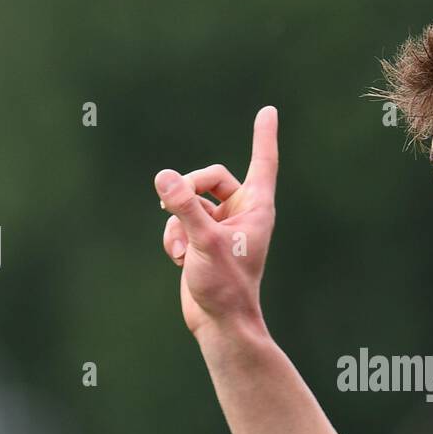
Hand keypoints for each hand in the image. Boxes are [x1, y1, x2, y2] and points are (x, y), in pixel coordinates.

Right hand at [155, 105, 278, 338]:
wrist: (220, 323)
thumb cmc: (225, 286)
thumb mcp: (204, 242)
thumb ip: (184, 208)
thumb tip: (164, 177)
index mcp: (256, 208)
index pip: (262, 162)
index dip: (264, 136)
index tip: (268, 111)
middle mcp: (242, 214)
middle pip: (211, 177)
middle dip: (189, 188)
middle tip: (173, 202)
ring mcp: (221, 227)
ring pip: (190, 201)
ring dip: (177, 220)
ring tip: (182, 248)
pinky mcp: (203, 241)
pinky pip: (180, 222)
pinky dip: (174, 237)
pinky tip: (179, 260)